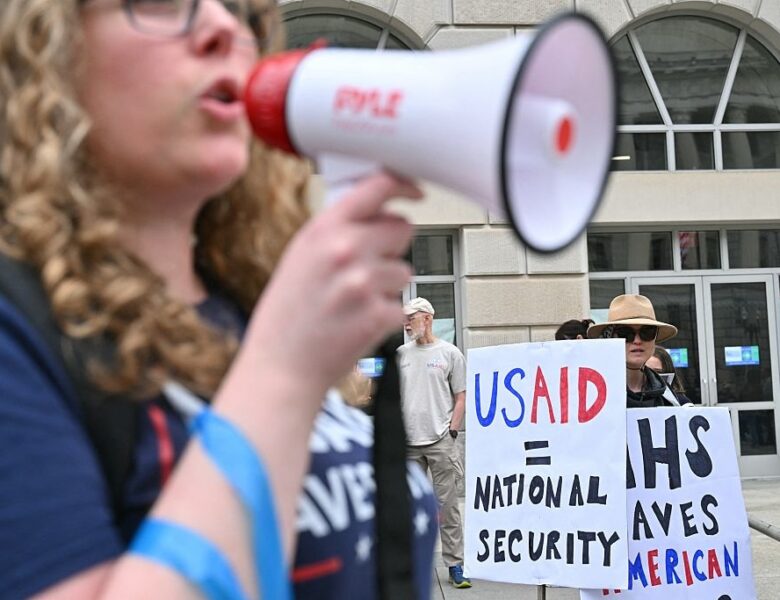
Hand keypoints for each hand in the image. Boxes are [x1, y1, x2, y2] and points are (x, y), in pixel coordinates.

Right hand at [244, 171, 422, 399]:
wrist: (281, 368)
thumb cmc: (287, 315)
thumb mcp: (300, 256)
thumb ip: (336, 230)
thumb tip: (376, 212)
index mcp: (323, 229)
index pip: (377, 187)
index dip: (402, 185)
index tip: (413, 190)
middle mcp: (346, 250)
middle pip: (403, 227)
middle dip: (392, 245)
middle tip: (369, 266)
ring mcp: (364, 283)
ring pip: (405, 270)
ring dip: (388, 286)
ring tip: (354, 303)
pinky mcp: (379, 315)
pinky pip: (402, 305)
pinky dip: (386, 316)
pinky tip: (357, 324)